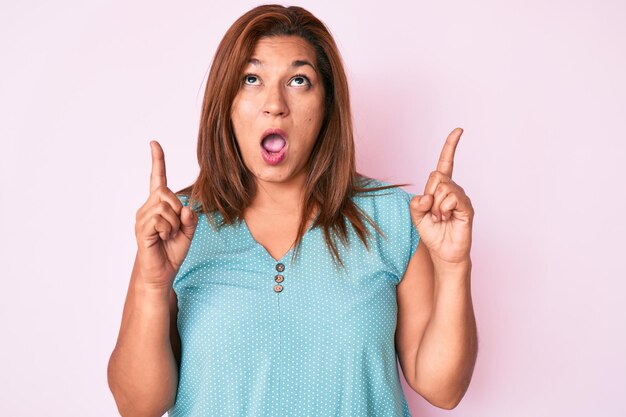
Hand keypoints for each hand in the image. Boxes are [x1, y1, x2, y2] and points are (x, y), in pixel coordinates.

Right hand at [134, 140, 197, 288]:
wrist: (161, 272)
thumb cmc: (172, 250)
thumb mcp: (188, 231)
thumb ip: (190, 217)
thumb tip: (186, 208)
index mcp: (158, 205)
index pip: (157, 179)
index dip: (157, 161)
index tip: (154, 143)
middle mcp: (147, 208)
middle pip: (166, 192)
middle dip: (178, 208)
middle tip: (176, 227)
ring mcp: (142, 218)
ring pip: (165, 207)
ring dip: (174, 223)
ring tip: (168, 235)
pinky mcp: (142, 229)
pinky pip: (160, 220)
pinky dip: (167, 230)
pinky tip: (162, 238)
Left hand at [409, 128, 473, 265]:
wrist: (443, 253)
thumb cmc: (432, 233)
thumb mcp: (416, 216)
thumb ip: (416, 203)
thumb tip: (427, 195)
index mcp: (441, 188)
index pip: (445, 163)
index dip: (451, 146)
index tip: (459, 130)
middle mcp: (453, 189)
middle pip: (436, 176)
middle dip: (428, 195)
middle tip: (432, 213)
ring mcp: (461, 198)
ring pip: (442, 188)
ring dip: (435, 206)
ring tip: (440, 218)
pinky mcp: (467, 208)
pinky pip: (451, 198)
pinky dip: (443, 209)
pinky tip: (446, 218)